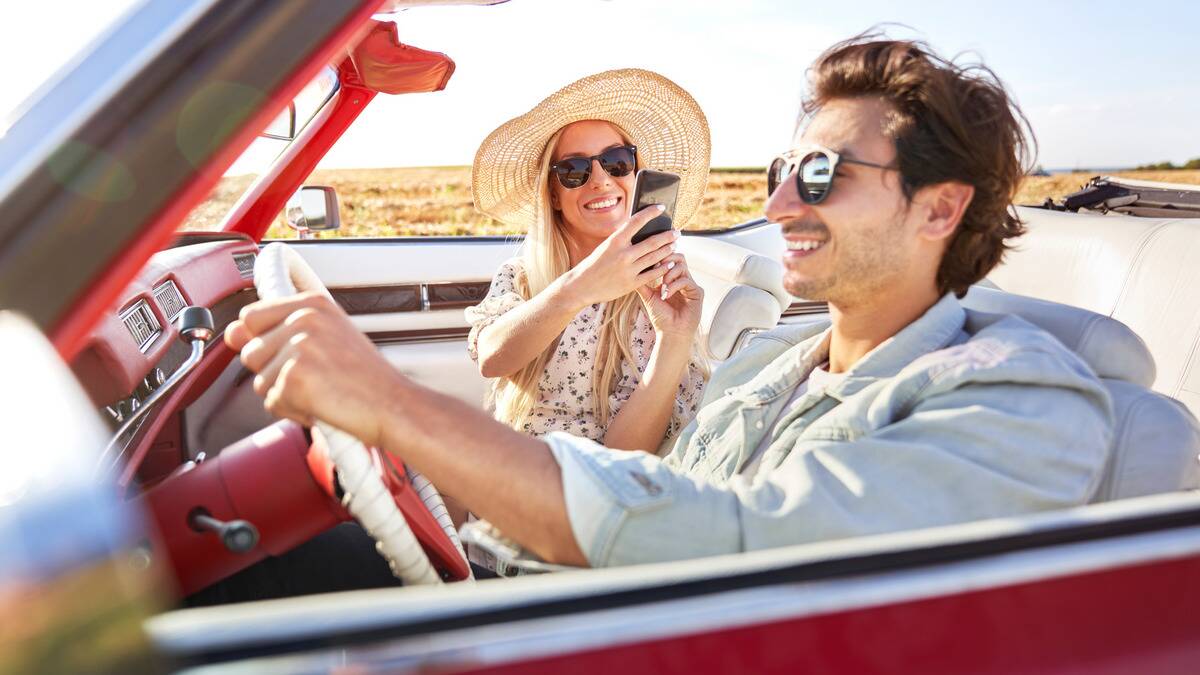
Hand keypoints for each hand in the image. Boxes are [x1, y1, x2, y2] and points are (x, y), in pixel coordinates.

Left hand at [224, 291, 403, 447]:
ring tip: (320, 391)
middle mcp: (303, 319)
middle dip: (274, 371)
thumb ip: (278, 330)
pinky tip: (321, 404)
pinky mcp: (294, 377)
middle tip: (313, 377)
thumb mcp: (327, 339)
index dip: (261, 341)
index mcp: (312, 304)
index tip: (282, 353)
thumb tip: (230, 332)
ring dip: (284, 394)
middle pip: (250, 350)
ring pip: (259, 379)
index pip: (252, 316)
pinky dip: (294, 411)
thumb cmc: (368, 378)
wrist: (394, 405)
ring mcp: (298, 347)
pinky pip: (272, 402)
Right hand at [557, 205, 677, 308]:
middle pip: (652, 241)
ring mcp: (628, 270)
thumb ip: (622, 240)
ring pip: (655, 257)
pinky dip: (663, 268)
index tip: (662, 208)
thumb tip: (642, 231)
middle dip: (668, 236)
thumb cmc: (594, 264)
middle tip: (677, 232)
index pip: (636, 221)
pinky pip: (652, 274)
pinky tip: (669, 263)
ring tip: (675, 245)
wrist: (581, 286)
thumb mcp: (605, 247)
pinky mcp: (631, 284)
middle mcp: (623, 254)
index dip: (651, 213)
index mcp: (615, 241)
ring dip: (667, 249)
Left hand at [636, 252, 703, 339]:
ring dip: (668, 274)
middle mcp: (683, 280)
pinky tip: (666, 295)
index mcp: (674, 279)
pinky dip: (674, 286)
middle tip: (656, 268)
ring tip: (662, 288)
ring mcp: (691, 285)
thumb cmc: (661, 317)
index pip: (670, 259)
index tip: (649, 264)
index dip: (660, 257)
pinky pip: (686, 280)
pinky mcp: (697, 293)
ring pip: (682, 266)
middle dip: (666, 260)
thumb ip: (642, 284)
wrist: (670, 333)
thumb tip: (631, 271)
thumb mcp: (648, 297)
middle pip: (679, 257)